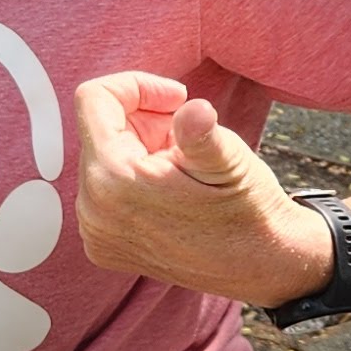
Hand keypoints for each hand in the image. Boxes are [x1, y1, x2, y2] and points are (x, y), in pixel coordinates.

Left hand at [72, 72, 337, 307]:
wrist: (259, 265)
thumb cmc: (246, 209)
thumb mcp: (228, 161)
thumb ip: (200, 132)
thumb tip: (193, 112)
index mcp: (113, 182)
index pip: (94, 99)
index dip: (137, 86)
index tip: (176, 100)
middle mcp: (91, 211)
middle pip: (100, 129)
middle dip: (144, 122)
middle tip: (187, 143)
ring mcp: (94, 233)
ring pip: (103, 158)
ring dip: (140, 150)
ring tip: (183, 171)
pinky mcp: (103, 246)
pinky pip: (104, 190)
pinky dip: (133, 179)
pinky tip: (171, 194)